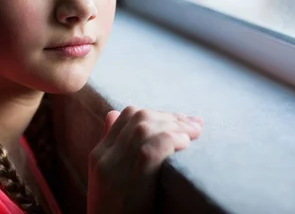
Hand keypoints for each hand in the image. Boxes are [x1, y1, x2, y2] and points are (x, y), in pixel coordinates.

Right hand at [87, 106, 202, 213]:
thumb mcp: (109, 181)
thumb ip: (114, 149)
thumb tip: (115, 115)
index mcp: (99, 154)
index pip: (126, 114)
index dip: (157, 113)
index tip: (179, 121)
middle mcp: (104, 156)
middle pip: (140, 117)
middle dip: (171, 117)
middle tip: (195, 125)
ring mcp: (114, 166)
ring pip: (147, 127)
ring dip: (176, 126)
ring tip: (196, 134)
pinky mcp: (130, 179)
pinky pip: (154, 147)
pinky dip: (173, 140)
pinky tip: (186, 145)